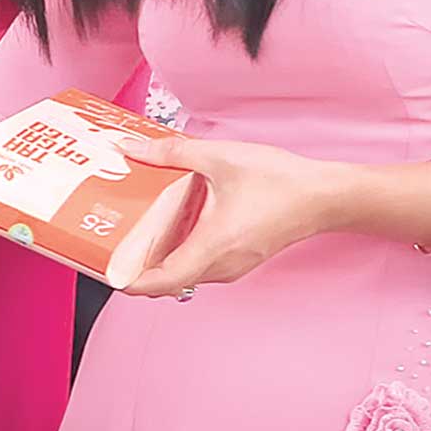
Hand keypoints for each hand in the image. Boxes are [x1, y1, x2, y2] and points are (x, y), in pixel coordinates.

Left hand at [115, 134, 338, 296]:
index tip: (104, 272)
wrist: (325, 196)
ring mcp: (232, 267)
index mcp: (213, 246)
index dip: (129, 282)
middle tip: (107, 244)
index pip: (163, 282)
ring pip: (183, 274)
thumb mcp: (219, 157)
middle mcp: (222, 265)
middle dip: (134, 267)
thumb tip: (130, 148)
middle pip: (167, 281)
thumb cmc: (280, 180)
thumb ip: (170, 152)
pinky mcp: (239, 260)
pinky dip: (178, 254)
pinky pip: (199, 266)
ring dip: (157, 260)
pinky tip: (168, 227)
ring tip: (131, 233)